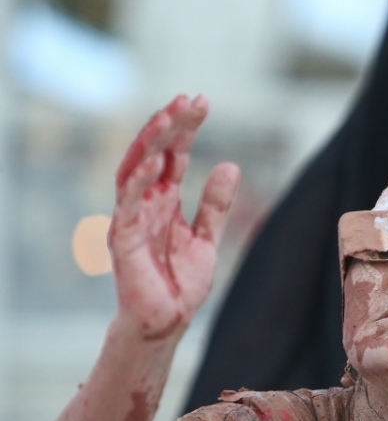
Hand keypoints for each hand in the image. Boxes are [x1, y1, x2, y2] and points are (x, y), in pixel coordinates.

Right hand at [109, 95, 240, 338]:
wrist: (168, 320)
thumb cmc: (182, 282)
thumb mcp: (208, 237)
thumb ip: (216, 204)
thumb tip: (231, 164)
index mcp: (166, 199)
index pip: (175, 155)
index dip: (185, 128)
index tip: (200, 100)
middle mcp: (147, 202)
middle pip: (155, 153)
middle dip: (170, 125)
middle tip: (188, 99)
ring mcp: (132, 218)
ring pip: (135, 170)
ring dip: (150, 143)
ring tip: (168, 117)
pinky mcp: (123, 239)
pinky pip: (126, 206)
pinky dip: (138, 183)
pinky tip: (153, 162)